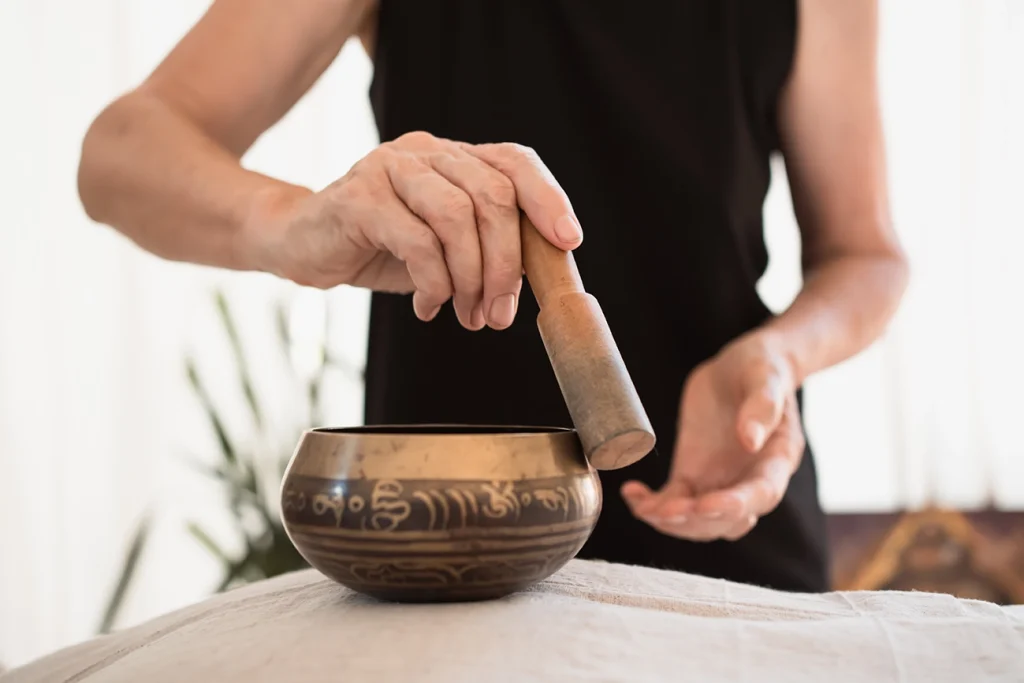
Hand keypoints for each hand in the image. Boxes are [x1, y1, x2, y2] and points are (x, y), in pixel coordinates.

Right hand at [249, 131, 582, 329]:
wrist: (303, 243)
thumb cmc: (382, 246)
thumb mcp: (444, 246)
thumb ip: (486, 248)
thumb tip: (541, 278)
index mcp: (454, 158)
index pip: (515, 162)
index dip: (548, 199)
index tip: (568, 243)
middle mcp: (427, 151)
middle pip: (493, 196)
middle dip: (507, 264)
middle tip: (501, 313)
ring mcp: (389, 167)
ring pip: (457, 217)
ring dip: (473, 278)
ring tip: (468, 315)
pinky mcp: (358, 197)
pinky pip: (417, 242)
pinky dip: (434, 284)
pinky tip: (429, 307)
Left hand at [621, 332, 804, 541]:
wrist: (740, 366)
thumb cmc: (761, 368)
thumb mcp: (765, 377)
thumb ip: (762, 406)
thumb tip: (751, 440)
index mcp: (777, 459)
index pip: (760, 494)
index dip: (733, 506)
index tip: (704, 505)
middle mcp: (749, 480)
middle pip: (728, 520)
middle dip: (696, 521)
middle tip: (665, 511)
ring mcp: (719, 481)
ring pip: (699, 521)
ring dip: (672, 522)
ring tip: (644, 508)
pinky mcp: (692, 475)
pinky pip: (673, 501)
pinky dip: (652, 506)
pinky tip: (632, 494)